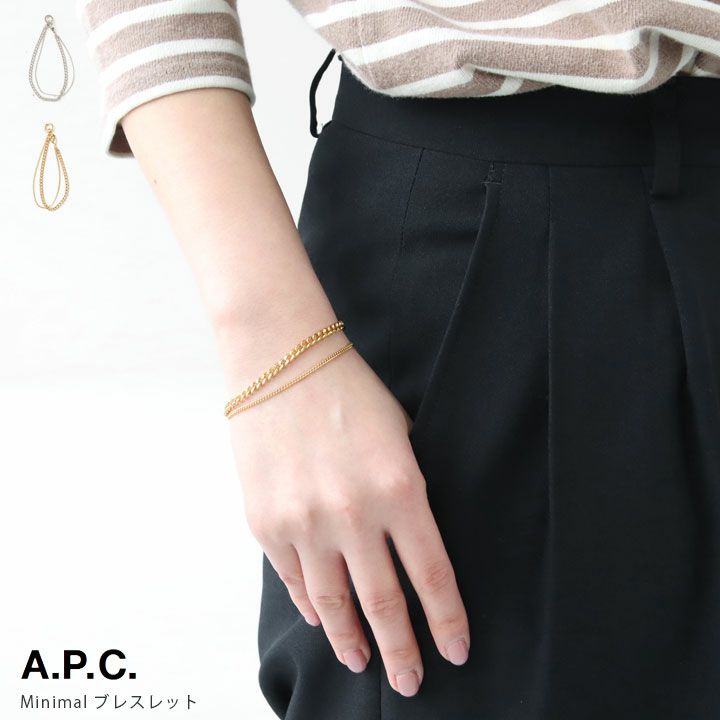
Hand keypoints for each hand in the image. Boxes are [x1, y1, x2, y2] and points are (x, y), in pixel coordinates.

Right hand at [228, 343, 469, 696]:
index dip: (446, 621)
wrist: (281, 360)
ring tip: (363, 660)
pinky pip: (291, 578)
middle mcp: (352, 514)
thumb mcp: (400, 435)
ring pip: (332, 603)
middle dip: (401, 650)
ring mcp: (303, 521)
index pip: (432, 576)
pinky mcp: (265, 520)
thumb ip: (407, 493)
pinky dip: (309, 603)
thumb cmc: (349, 391)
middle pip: (383, 603)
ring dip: (350, 639)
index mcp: (400, 489)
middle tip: (411, 681)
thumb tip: (407, 547)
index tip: (455, 651)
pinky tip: (322, 618)